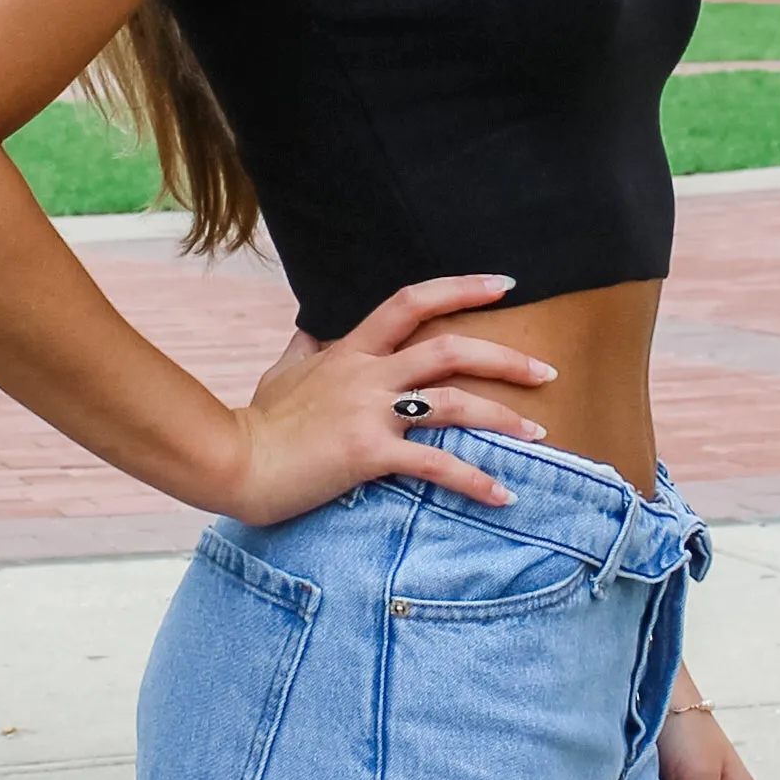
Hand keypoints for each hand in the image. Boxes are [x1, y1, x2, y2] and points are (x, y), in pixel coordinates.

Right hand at [222, 273, 555, 527]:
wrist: (233, 461)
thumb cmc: (258, 423)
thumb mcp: (281, 373)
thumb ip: (306, 350)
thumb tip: (311, 330)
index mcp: (350, 350)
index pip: (411, 302)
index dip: (461, 287)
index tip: (504, 284)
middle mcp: (366, 373)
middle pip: (449, 349)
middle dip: (505, 357)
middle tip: (546, 369)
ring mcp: (368, 412)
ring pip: (452, 402)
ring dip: (503, 416)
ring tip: (540, 431)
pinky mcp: (367, 454)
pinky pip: (434, 465)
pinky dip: (475, 480)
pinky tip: (504, 494)